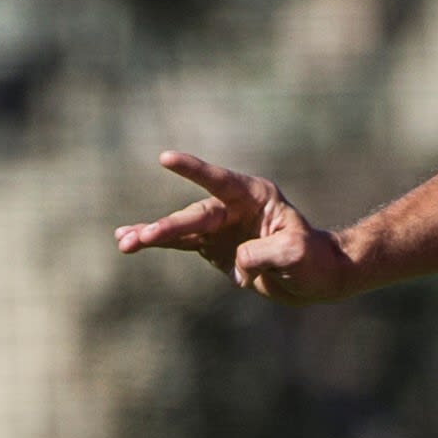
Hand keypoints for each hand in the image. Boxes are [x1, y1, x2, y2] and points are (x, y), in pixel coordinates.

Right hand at [111, 152, 360, 301]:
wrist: (314, 278)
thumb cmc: (312, 259)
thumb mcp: (295, 253)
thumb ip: (263, 253)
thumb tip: (234, 261)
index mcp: (255, 196)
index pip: (219, 181)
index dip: (193, 171)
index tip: (166, 159)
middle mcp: (233, 206)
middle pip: (195, 214)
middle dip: (168, 227)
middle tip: (144, 237)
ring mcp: (220, 226)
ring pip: (180, 228)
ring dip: (152, 235)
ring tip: (123, 243)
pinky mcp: (212, 245)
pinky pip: (179, 242)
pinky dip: (156, 243)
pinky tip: (128, 241)